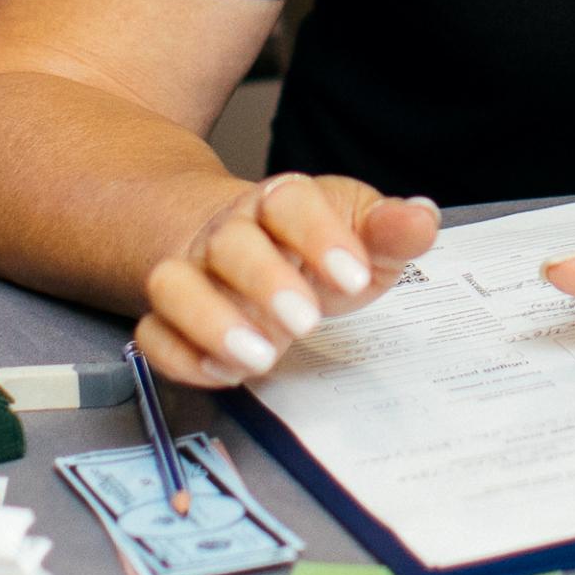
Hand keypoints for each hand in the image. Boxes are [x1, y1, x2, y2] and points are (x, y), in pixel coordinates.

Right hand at [135, 173, 439, 386]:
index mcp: (281, 202)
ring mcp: (192, 273)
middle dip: (266, 282)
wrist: (252, 246)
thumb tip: (422, 217)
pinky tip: (222, 373)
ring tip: (260, 357)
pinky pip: (153, 333)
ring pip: (174, 283)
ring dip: (211, 320)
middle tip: (307, 321)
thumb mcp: (363, 234)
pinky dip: (180, 356)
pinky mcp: (169, 318)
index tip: (354, 275)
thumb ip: (391, 230)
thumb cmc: (315, 245)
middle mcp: (229, 232)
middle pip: (230, 242)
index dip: (319, 236)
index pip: (290, 202)